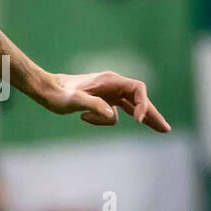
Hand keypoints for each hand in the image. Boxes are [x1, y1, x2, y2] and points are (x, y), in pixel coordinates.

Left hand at [40, 71, 169, 131]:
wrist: (45, 89)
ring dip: (143, 117)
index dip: (143, 104)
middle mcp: (111, 84)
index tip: (138, 120)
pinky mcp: (102, 99)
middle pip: (139, 99)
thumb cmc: (58, 93)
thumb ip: (92, 104)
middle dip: (152, 113)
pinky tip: (85, 118)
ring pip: (131, 106)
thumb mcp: (73, 100)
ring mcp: (107, 92)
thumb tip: (113, 115)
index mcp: (109, 80)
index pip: (137, 89)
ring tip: (159, 128)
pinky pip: (116, 111)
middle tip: (165, 130)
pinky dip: (108, 119)